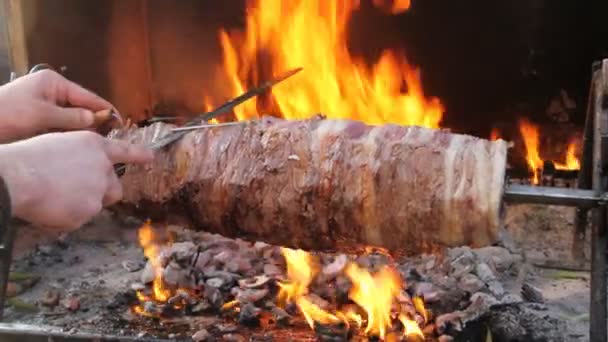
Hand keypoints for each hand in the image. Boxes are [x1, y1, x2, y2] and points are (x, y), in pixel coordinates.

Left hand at [0, 69, 111, 142]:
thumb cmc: (6, 115)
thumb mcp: (41, 115)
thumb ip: (71, 118)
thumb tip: (95, 120)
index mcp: (54, 84)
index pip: (88, 96)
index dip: (106, 110)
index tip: (121, 123)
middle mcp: (52, 94)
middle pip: (82, 109)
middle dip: (96, 124)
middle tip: (112, 140)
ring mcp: (45, 108)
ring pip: (73, 122)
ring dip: (83, 133)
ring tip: (98, 148)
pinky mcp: (38, 123)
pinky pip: (61, 130)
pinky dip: (70, 138)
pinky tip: (79, 150)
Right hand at [0, 131, 153, 230]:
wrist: (19, 177)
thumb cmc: (29, 158)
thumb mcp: (60, 143)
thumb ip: (80, 156)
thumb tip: (81, 169)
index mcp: (95, 145)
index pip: (125, 150)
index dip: (139, 155)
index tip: (151, 158)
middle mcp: (103, 167)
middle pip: (116, 187)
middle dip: (105, 192)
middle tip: (82, 192)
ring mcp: (99, 190)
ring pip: (97, 204)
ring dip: (85, 204)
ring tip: (58, 198)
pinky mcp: (89, 211)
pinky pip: (80, 219)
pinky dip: (68, 217)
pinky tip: (51, 207)